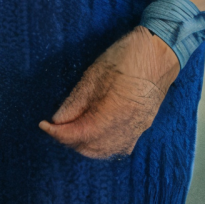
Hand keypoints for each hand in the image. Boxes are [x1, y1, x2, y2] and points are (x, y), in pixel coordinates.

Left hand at [39, 26, 179, 158]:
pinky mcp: (143, 127)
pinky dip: (102, 146)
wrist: (160, 52)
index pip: (81, 134)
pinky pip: (120, 147)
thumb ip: (76, 100)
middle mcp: (128, 126)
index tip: (44, 125)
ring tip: (70, 128)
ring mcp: (138, 129)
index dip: (59, 133)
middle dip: (70, 140)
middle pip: (92, 147)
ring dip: (85, 145)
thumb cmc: (127, 56)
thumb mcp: (95, 72)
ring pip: (106, 151)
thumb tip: (58, 120)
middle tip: (56, 125)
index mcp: (115, 111)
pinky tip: (92, 134)